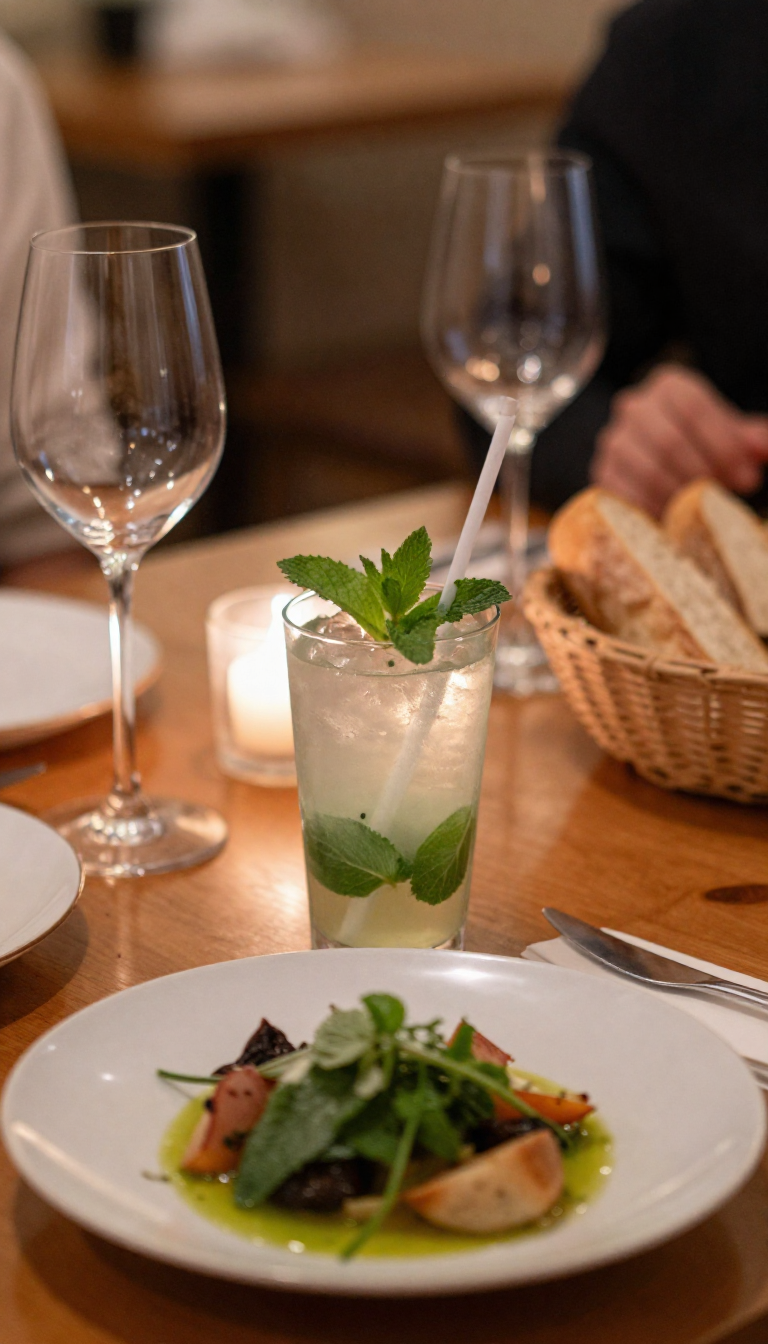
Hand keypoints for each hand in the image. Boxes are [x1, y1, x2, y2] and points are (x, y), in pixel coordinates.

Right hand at [590, 365, 767, 516]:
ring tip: (701, 508)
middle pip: (669, 441)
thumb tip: (764, 449)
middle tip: (726, 495)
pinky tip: (674, 518)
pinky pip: (627, 497)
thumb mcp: (729, 436)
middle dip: (704, 474)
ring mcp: (613, 441)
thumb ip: (750, 439)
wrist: (659, 460)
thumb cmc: (702, 444)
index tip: (746, 476)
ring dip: (681, 496)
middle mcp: (634, 406)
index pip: (694, 409)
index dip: (724, 446)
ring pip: (648, 471)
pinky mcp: (602, 475)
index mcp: (669, 386)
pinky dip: (655, 511)